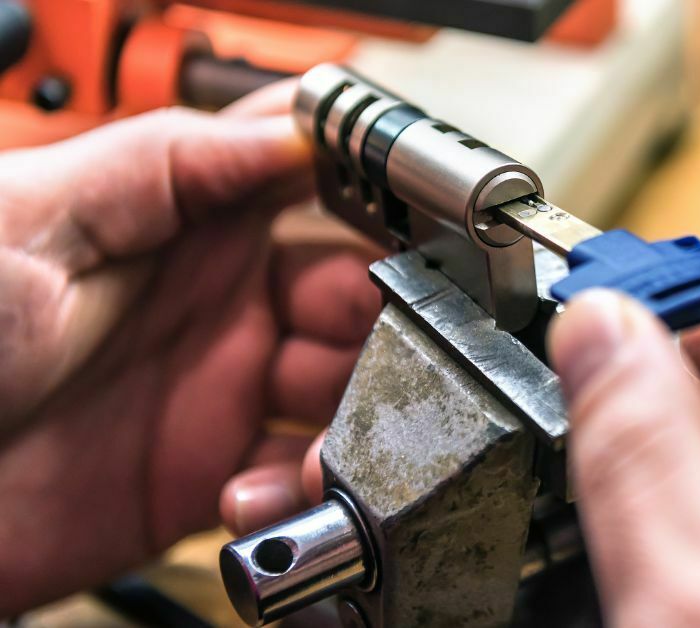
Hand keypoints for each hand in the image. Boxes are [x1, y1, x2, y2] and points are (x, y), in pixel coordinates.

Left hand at [0, 83, 379, 613]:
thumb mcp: (31, 217)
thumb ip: (165, 165)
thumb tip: (288, 131)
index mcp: (185, 226)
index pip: (314, 189)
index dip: (378, 201)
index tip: (419, 229)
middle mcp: (218, 306)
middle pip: (358, 299)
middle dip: (390, 323)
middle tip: (392, 350)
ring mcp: (219, 394)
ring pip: (348, 395)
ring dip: (361, 417)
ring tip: (324, 438)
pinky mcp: (208, 479)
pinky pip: (300, 483)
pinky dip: (304, 492)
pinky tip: (255, 492)